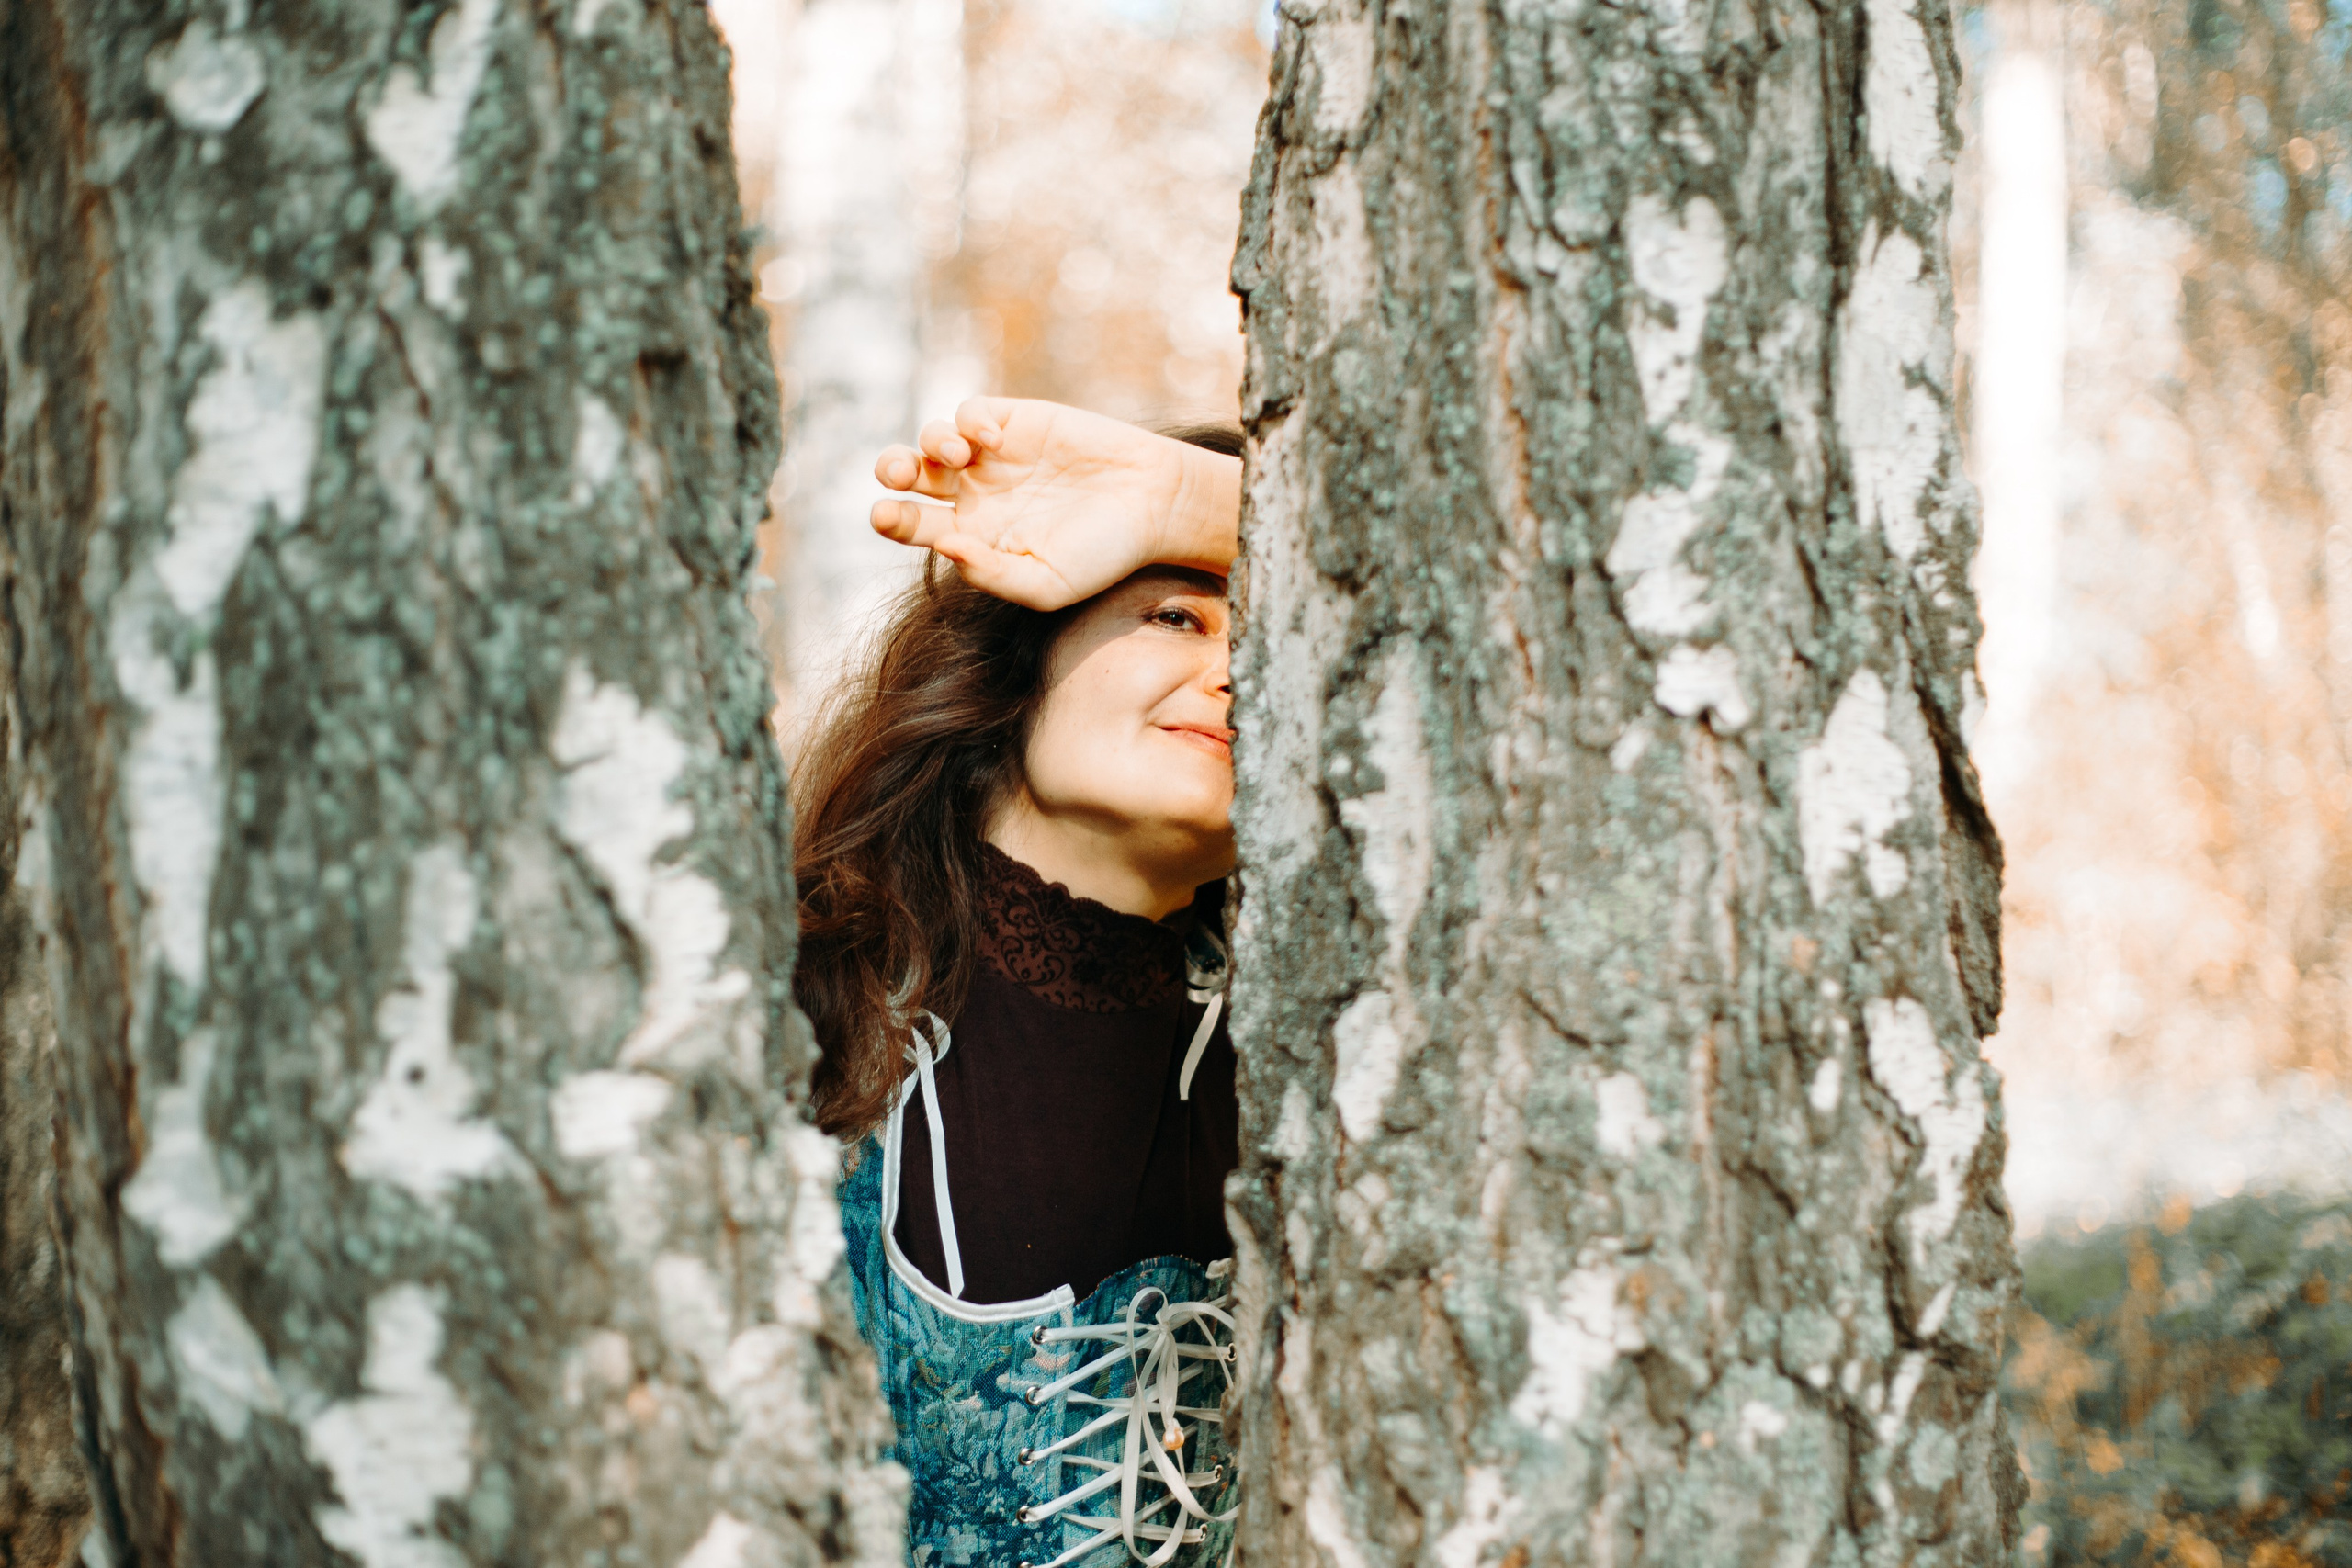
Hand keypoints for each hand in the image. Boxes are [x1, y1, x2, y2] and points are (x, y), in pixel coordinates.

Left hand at [869, 397, 1238, 609]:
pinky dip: (970, 421)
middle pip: (910, 475)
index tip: (887, 516)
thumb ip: (991, 575)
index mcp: (972, 534)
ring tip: (956, 458)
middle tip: (895, 476)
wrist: (1152, 503)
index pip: (916, 525)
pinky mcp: (1016, 420)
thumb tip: (945, 547)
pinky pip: (971, 412)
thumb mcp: (1045, 583)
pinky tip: (992, 439)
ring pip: (932, 439)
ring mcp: (993, 455)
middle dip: (892, 470)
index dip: (893, 519)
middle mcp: (974, 493)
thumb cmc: (1103, 554)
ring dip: (929, 444)